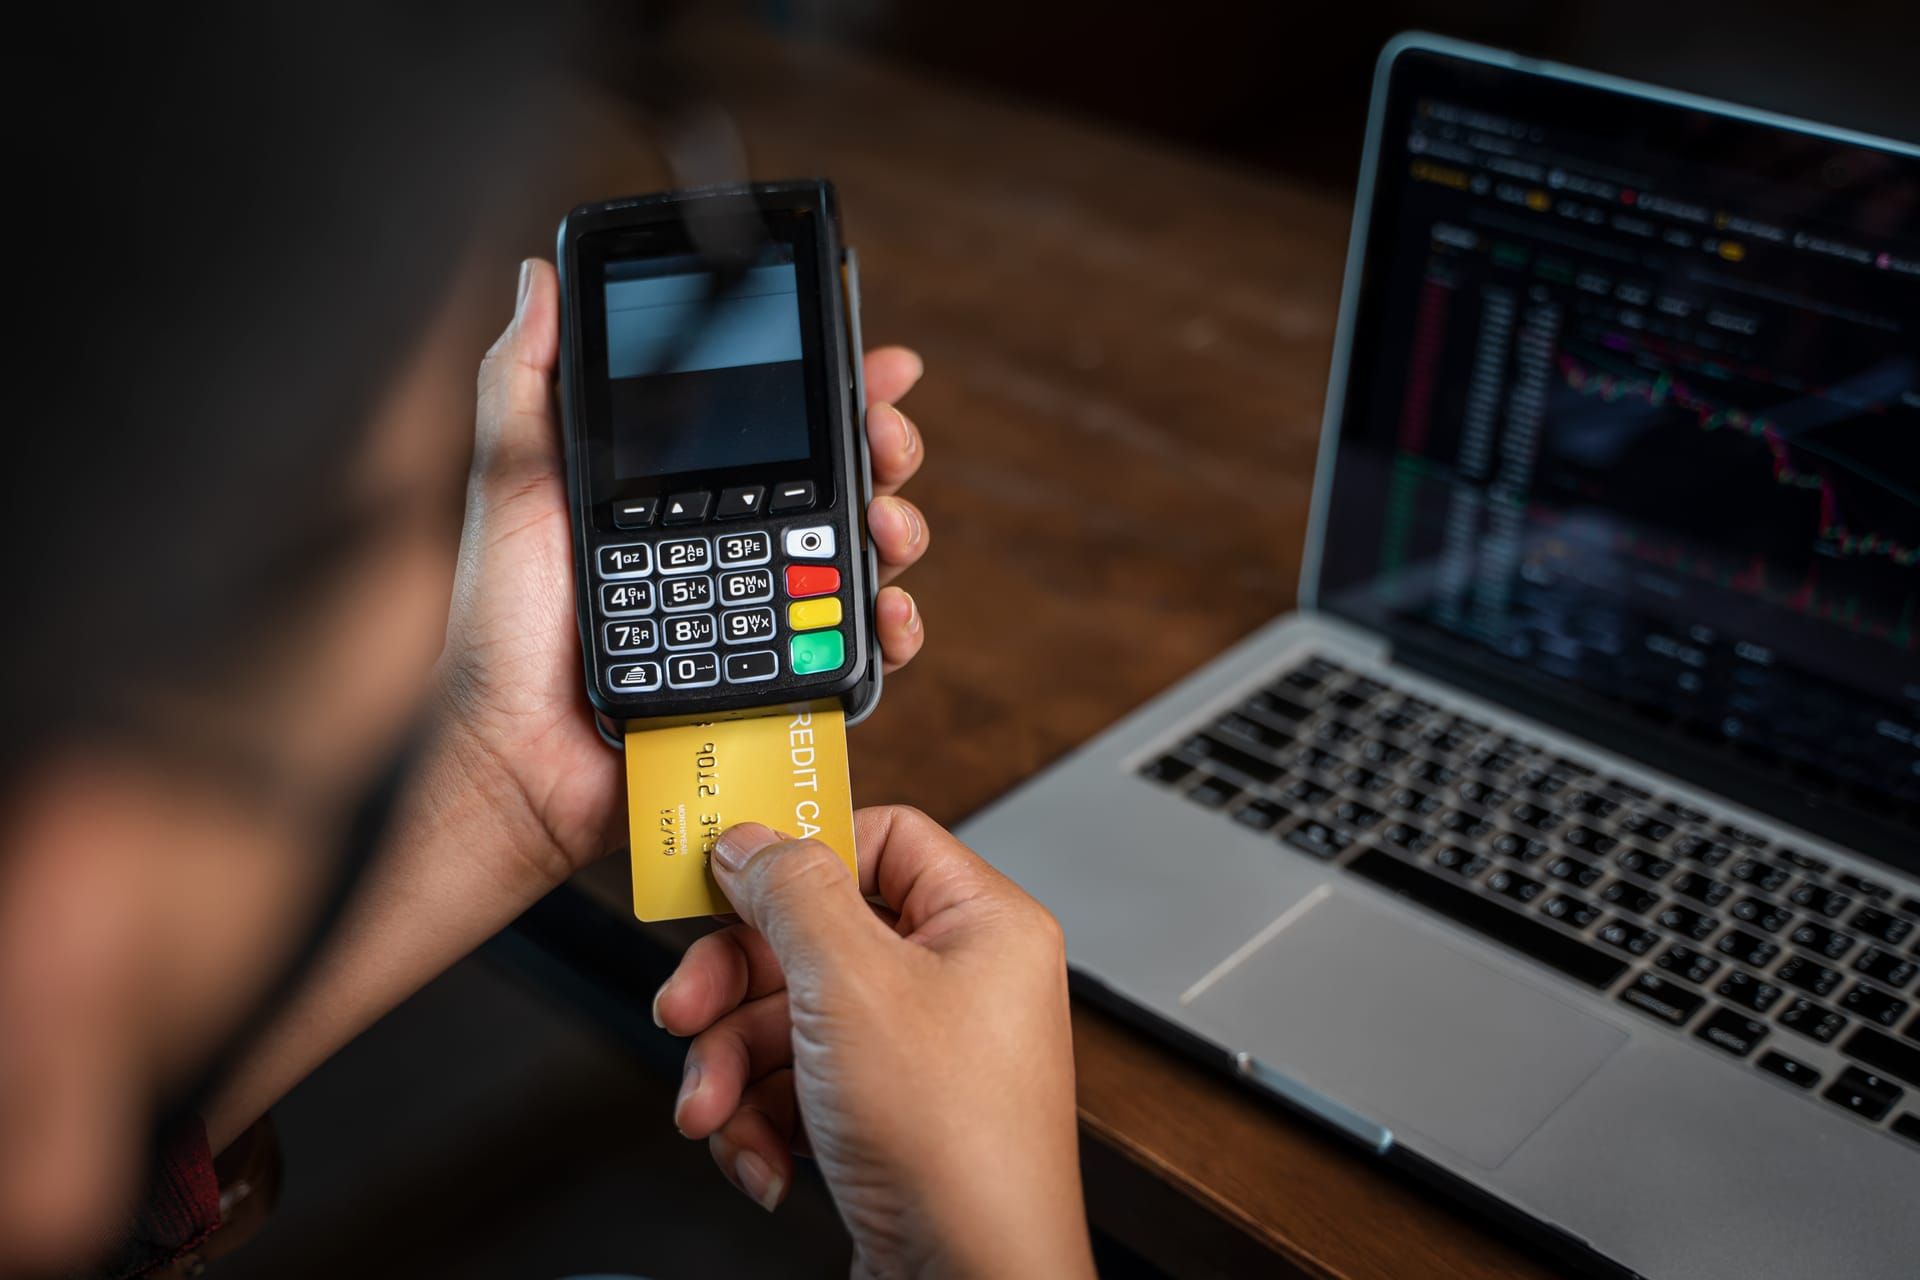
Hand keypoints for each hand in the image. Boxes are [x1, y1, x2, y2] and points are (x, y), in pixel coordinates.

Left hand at [439, 260, 933, 892]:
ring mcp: (753, 612)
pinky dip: (886, 625)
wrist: (515, 759)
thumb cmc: (499, 634)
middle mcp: (721, 544)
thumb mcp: (510, 485)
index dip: (827, 385)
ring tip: (888, 523)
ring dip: (894, 526)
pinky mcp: (772, 678)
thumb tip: (538, 280)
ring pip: (854, 557)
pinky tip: (885, 611)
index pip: (765, 421)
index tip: (872, 358)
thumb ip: (525, 383)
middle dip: (879, 449)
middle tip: (888, 439)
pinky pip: (850, 649)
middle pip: (831, 480)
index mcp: (671, 492)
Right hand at [655, 811, 1095, 1279]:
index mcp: (983, 924)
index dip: (799, 855)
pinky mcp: (889, 1119)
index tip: (727, 880)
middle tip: (685, 1008)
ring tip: (711, 1113)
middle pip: (815, 935)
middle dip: (734, 985)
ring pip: (791, 1019)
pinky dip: (762, 1122)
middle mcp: (960, 981)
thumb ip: (792, 893)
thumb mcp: (851, 983)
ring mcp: (925, 1055)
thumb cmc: (954, 1145)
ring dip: (732, 1068)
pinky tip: (759, 1161)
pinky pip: (801, 1087)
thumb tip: (754, 840)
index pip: (882, 839)